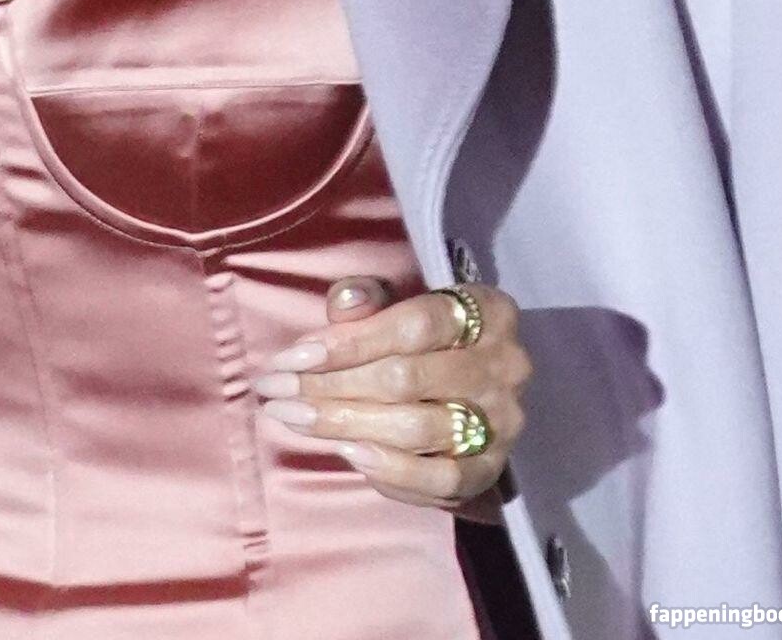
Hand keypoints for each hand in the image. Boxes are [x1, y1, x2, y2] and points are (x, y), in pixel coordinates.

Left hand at [252, 275, 530, 516]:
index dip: (348, 341)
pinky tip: (347, 453)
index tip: (291, 356)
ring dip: (345, 424)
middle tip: (275, 390)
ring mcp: (504, 422)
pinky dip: (391, 470)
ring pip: (417, 427)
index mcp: (487, 311)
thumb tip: (346, 302)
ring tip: (293, 417)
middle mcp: (506, 365)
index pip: (414, 323)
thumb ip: (366, 300)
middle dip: (330, 385)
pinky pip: (440, 480)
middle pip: (406, 378)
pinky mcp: (492, 470)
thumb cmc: (419, 338)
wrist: (464, 393)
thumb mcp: (394, 305)